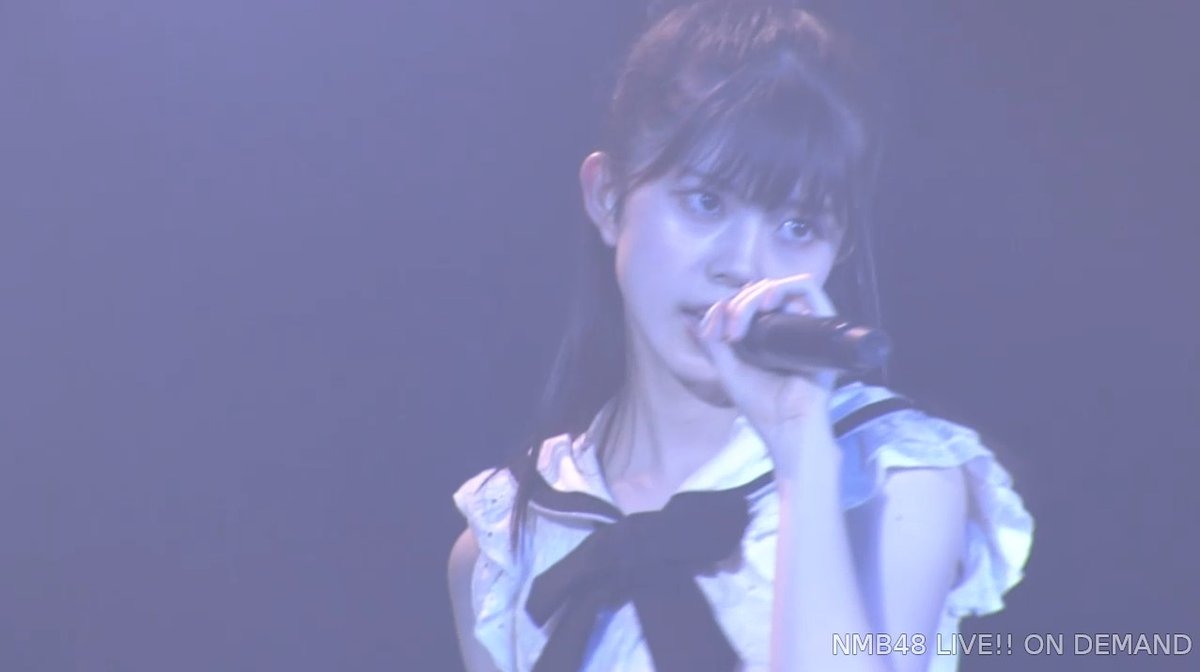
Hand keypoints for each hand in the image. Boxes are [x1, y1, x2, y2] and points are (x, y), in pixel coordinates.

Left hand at [693, 273, 838, 465]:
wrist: (788, 430)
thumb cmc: (762, 406)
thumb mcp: (727, 369)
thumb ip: (711, 342)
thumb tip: (691, 317)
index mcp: (768, 335)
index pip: (748, 301)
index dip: (727, 305)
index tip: (713, 329)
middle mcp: (788, 326)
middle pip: (762, 291)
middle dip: (738, 303)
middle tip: (730, 333)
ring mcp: (805, 325)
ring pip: (780, 287)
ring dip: (754, 296)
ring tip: (742, 319)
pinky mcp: (823, 327)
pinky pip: (809, 288)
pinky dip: (785, 287)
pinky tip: (767, 303)